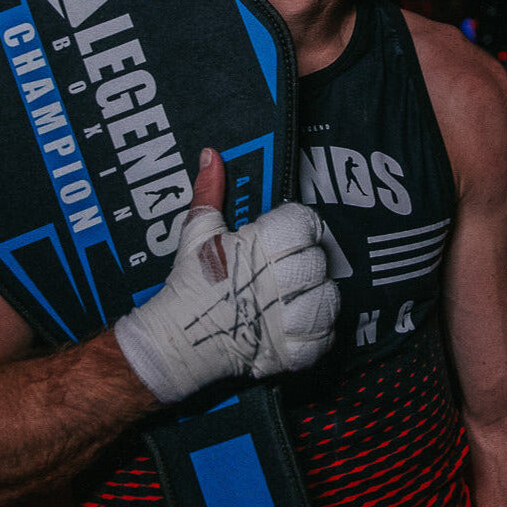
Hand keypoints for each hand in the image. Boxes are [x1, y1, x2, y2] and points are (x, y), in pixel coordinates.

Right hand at [115, 148, 339, 404]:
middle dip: (309, 261)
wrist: (178, 338)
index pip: (305, 222)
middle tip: (293, 267)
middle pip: (318, 260)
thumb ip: (210, 191)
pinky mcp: (288, 351)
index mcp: (259, 246)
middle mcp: (277, 280)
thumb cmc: (189, 283)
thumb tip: (211, 154)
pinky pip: (323, 338)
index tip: (293, 234)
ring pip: (328, 299)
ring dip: (319, 296)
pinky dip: (319, 333)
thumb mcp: (197, 232)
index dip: (302, 226)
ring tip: (301, 295)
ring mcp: (284, 319)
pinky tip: (304, 324)